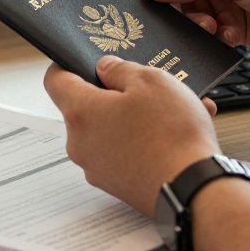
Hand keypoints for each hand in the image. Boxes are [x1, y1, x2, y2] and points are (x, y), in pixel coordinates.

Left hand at [44, 56, 220, 215]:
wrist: (194, 189)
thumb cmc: (172, 135)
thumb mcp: (150, 81)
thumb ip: (120, 69)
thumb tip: (106, 69)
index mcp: (81, 112)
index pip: (55, 81)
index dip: (67, 65)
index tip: (82, 61)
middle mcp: (81, 143)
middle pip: (87, 107)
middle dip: (115, 94)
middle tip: (144, 86)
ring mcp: (98, 168)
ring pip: (112, 130)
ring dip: (137, 117)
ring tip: (176, 109)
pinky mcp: (118, 185)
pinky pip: (125, 152)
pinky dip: (145, 141)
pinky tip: (178, 132)